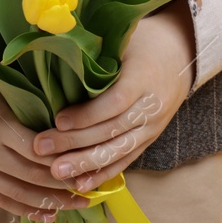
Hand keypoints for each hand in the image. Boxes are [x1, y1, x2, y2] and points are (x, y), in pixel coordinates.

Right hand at [0, 44, 89, 221]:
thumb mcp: (6, 90)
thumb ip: (33, 110)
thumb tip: (73, 129)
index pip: (39, 151)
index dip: (66, 160)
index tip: (91, 162)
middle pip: (33, 176)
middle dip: (64, 185)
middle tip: (92, 188)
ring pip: (19, 194)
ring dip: (51, 202)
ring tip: (77, 204)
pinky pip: (1, 200)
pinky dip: (26, 209)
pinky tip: (49, 214)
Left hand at [29, 0, 196, 191]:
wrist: (180, 56)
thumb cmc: (142, 42)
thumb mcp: (123, 37)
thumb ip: (96, 48)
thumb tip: (52, 44)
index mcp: (143, 77)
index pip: (114, 102)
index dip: (87, 114)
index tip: (58, 119)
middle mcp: (150, 107)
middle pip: (111, 131)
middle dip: (74, 143)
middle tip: (41, 148)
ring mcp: (152, 127)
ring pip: (117, 151)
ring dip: (85, 164)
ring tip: (56, 173)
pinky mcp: (148, 140)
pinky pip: (125, 160)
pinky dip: (103, 174)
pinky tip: (81, 185)